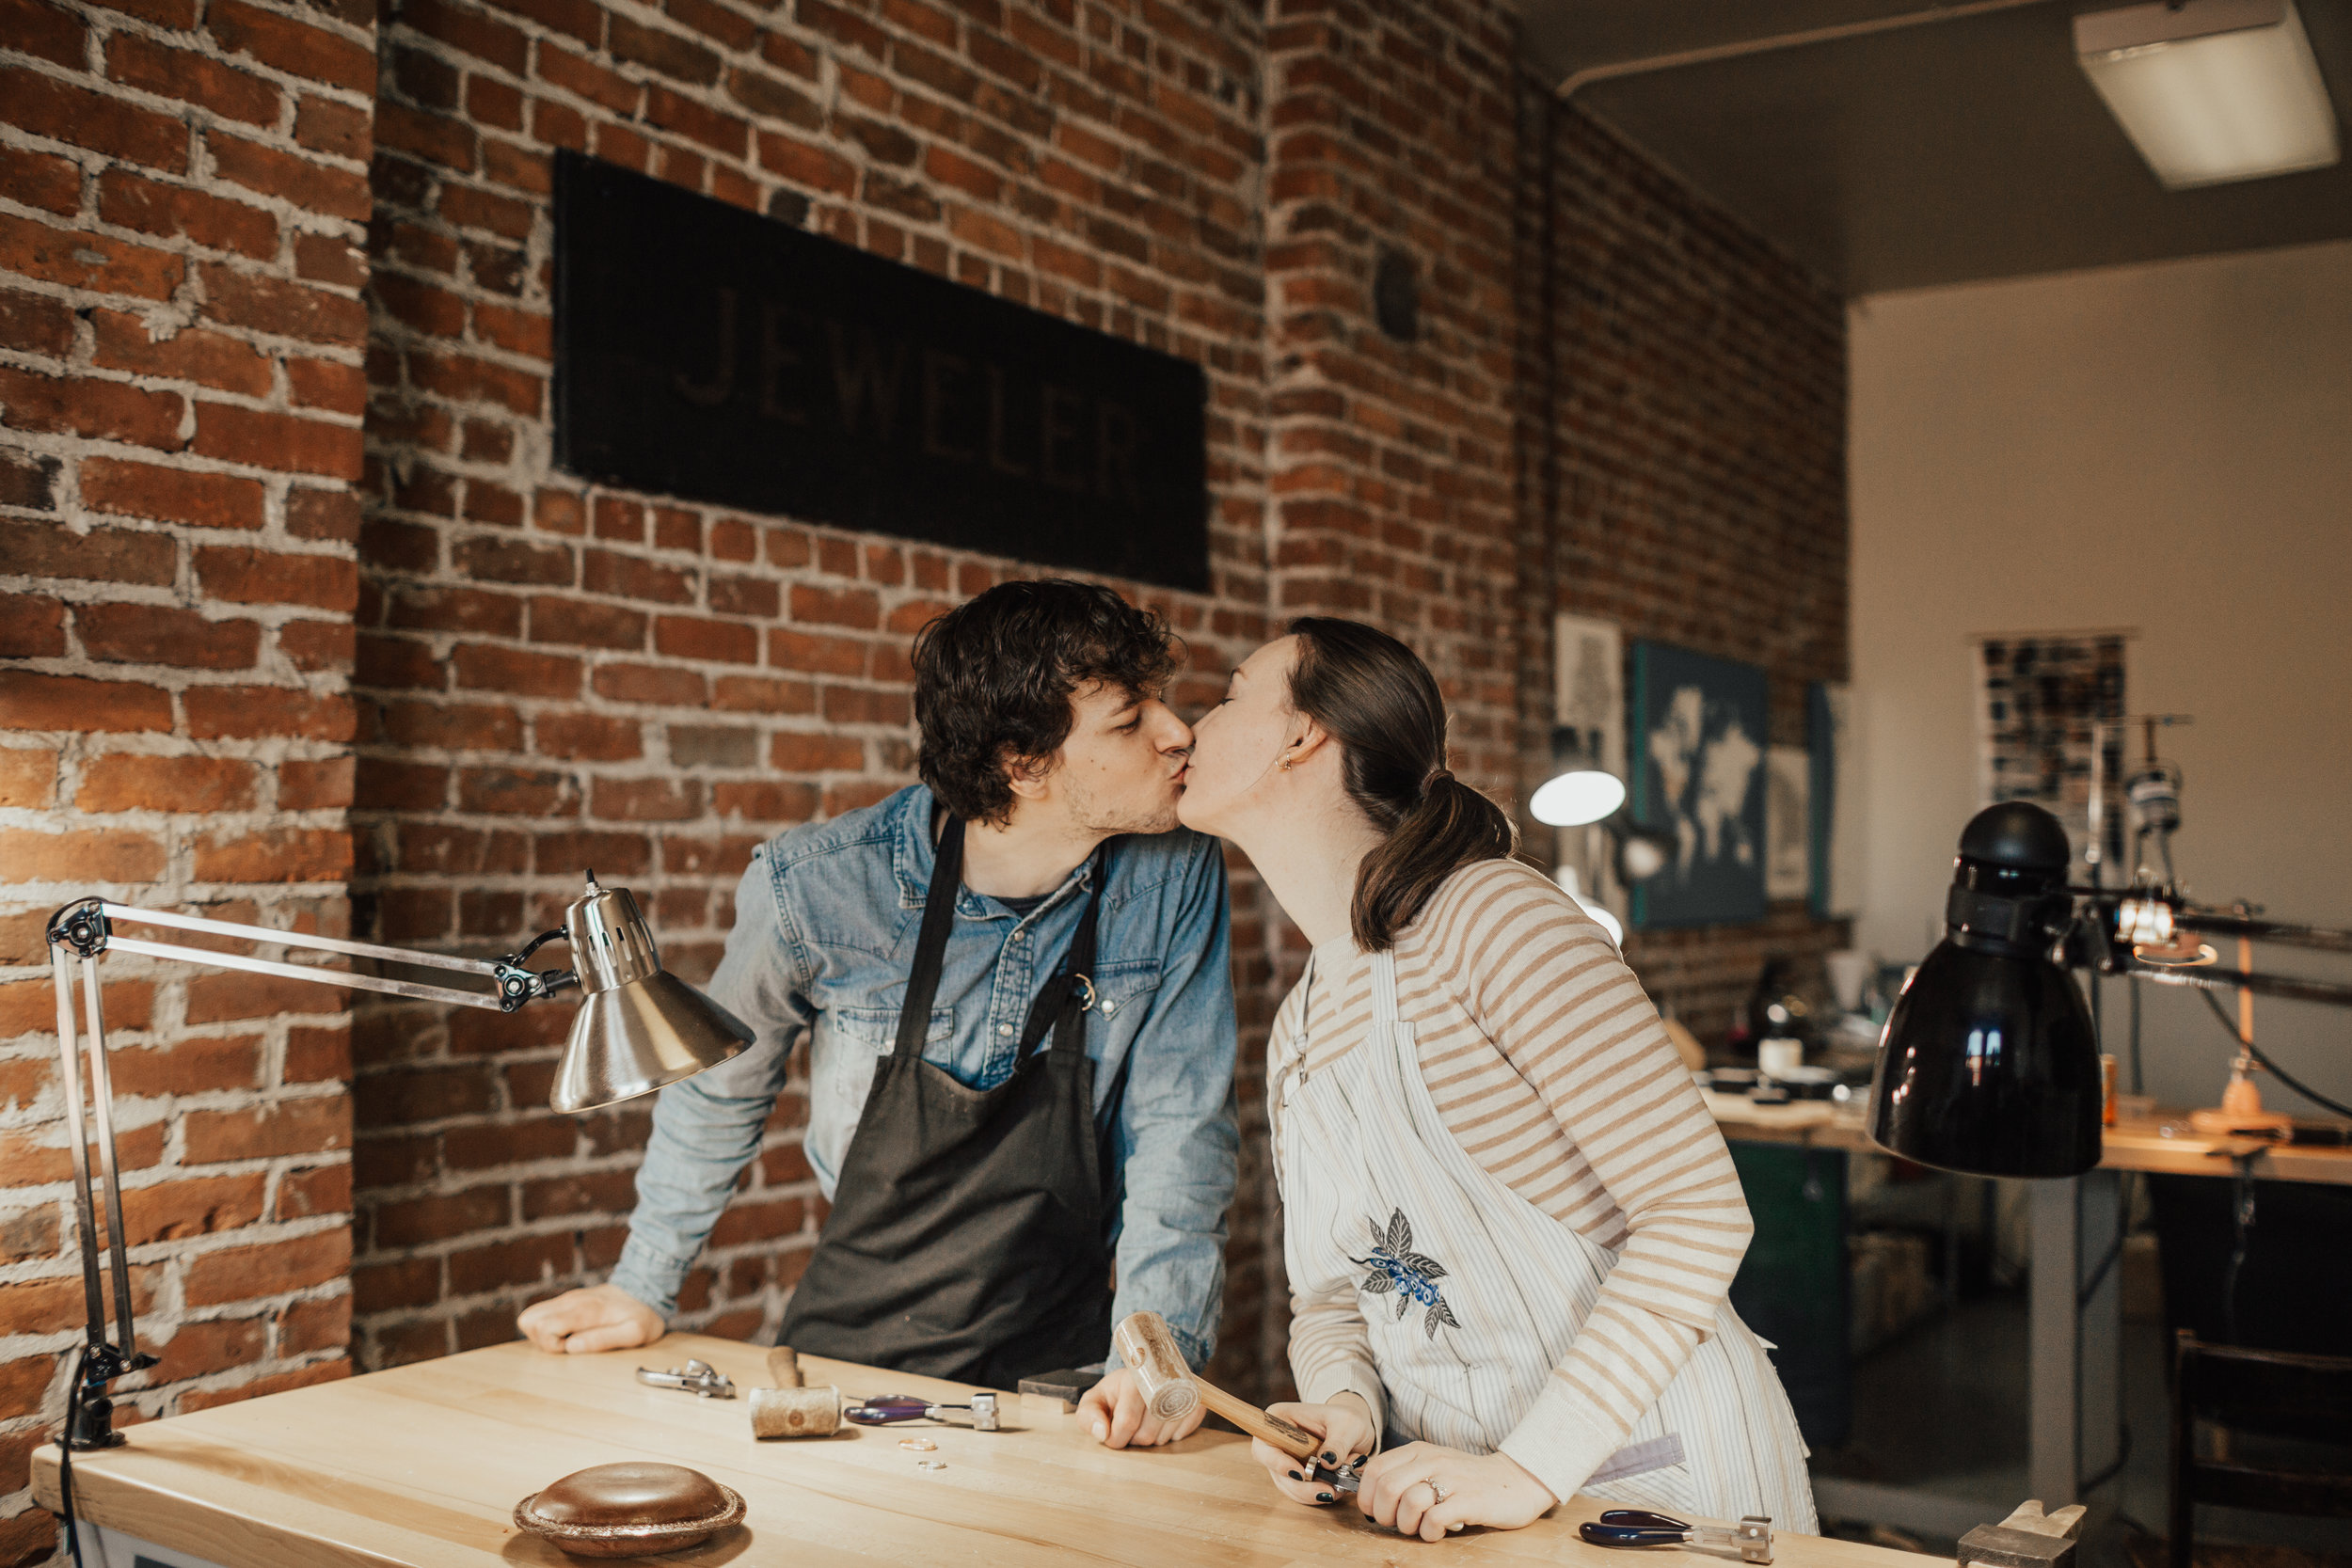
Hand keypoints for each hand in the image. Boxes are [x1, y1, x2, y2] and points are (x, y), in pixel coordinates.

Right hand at [516, 1284, 663, 1354]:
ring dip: (543, 1334)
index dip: (553, 1346)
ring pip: (530, 1317)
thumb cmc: (642, 1315)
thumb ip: (603, 1340)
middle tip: (569, 1344)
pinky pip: (541, 1315)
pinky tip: (570, 1332)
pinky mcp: (566, 1301)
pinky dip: (548, 1328)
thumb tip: (571, 1348)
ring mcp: (566, 1299)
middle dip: (543, 1340)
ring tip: (569, 1338)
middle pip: (529, 1320)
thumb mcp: (634, 1333)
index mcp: (584, 1309)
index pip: (543, 1327)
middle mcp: (570, 1301)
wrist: (647, 1290)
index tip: (574, 1347)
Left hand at [1079, 1368, 1207, 1447]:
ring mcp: (1181, 1391)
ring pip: (1164, 1438)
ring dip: (1152, 1439)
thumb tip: (1102, 1433)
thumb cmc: (1116, 1394)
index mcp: (1133, 1377)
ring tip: (1145, 1422)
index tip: (1111, 1434)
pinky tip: (1162, 1424)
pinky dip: (1170, 1436)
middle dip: (1133, 1439)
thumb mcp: (1094, 1401)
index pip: (1126, 1422)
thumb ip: (1088, 1416)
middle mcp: (1161, 1381)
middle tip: (1130, 1425)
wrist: (1144, 1380)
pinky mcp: (1196, 1402)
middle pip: (1146, 1434)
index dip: (1116, 1438)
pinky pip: (1183, 1434)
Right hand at [1249, 1395, 1376, 1505]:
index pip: (1265, 1442)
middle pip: (1275, 1470)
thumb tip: (1326, 1462)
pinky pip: (1299, 1492)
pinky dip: (1316, 1495)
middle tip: (1326, 1491)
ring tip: (1337, 1490)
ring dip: (1311, 1493)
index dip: (1276, 1461)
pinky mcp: (1294, 1475)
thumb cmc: (1347, 1418)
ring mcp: (1283, 1459)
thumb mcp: (1349, 1424)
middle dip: (1301, 1485)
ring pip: (1287, 1485)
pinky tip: (1334, 1491)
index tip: (1299, 1473)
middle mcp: (1276, 1439)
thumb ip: (1338, 1442)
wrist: (1355, 1429)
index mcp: (1279, 1418)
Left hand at [1357, 1442, 1557, 1540]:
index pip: (1376, 1469)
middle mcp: (1433, 1461)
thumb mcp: (1433, 1465)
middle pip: (1387, 1488)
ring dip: (1407, 1524)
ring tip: (1420, 1527)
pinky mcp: (1469, 1501)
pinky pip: (1434, 1519)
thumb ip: (1404, 1473)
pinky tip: (1438, 1531)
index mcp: (1419, 1451)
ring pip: (1408, 1503)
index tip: (1375, 1511)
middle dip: (1384, 1514)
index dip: (1367, 1495)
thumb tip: (1370, 1493)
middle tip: (1398, 1523)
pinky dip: (1429, 1532)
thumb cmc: (1468, 1479)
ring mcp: (1452, 1480)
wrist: (1516, 1480)